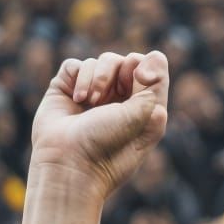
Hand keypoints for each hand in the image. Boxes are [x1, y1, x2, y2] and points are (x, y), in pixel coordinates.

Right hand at [29, 50, 169, 202]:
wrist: (67, 163)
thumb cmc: (106, 148)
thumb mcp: (138, 120)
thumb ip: (152, 90)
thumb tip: (153, 61)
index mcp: (144, 113)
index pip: (155, 76)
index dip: (152, 67)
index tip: (141, 77)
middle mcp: (121, 103)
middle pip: (129, 62)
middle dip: (121, 71)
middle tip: (114, 91)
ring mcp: (94, 95)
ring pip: (104, 60)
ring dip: (99, 78)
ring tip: (90, 103)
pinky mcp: (68, 88)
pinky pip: (77, 64)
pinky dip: (80, 77)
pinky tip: (77, 100)